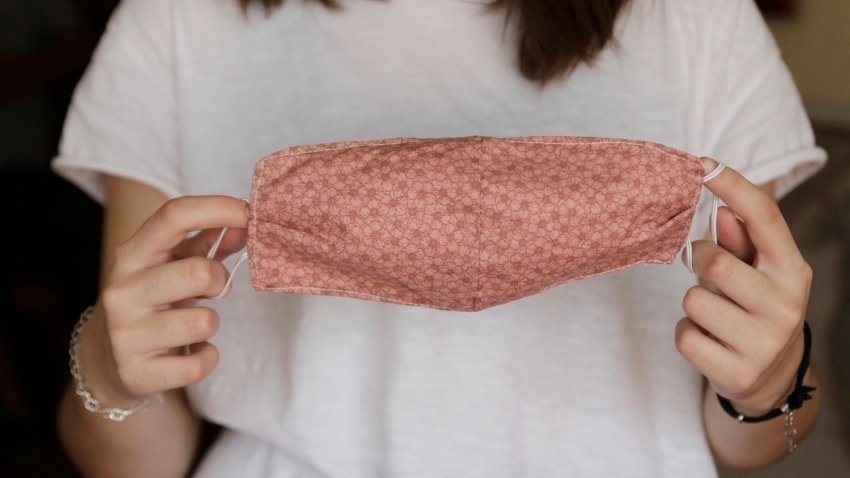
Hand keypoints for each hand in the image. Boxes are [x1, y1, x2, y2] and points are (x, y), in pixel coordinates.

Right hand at [80, 196, 247, 405]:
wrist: (104, 361)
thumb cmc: (152, 300)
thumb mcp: (170, 266)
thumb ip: (208, 242)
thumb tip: (246, 222)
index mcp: (131, 255)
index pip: (173, 216)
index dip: (218, 208)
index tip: (250, 213)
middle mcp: (123, 291)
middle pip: (200, 272)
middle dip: (220, 280)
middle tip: (214, 290)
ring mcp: (126, 334)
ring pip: (204, 321)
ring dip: (211, 322)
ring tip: (193, 323)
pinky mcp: (137, 373)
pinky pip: (200, 363)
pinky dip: (207, 356)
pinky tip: (191, 351)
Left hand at [676, 157, 811, 416]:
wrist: (771, 376)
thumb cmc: (755, 306)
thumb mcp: (758, 271)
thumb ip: (739, 241)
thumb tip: (720, 209)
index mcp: (793, 270)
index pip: (766, 219)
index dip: (734, 187)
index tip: (703, 164)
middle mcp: (785, 305)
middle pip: (715, 263)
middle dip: (698, 263)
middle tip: (706, 273)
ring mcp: (764, 343)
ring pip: (693, 302)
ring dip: (693, 305)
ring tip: (714, 315)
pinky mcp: (737, 372)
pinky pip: (685, 337)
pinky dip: (688, 335)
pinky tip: (709, 339)